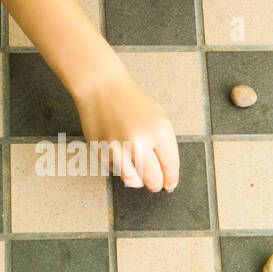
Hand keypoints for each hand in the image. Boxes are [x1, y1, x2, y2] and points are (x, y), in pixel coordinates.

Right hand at [73, 62, 179, 191]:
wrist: (101, 87)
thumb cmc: (130, 100)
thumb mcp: (158, 118)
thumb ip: (164, 145)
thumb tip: (167, 174)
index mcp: (159, 131)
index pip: (170, 167)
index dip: (171, 179)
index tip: (170, 184)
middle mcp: (139, 142)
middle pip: (153, 180)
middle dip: (156, 183)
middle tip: (156, 182)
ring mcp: (119, 149)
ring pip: (134, 181)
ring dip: (139, 180)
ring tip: (139, 169)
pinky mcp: (102, 153)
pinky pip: (116, 171)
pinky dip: (121, 167)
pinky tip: (121, 153)